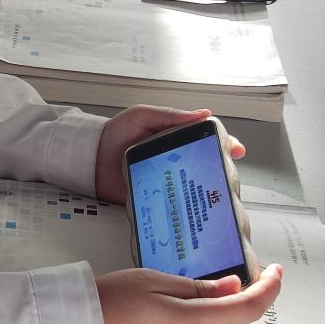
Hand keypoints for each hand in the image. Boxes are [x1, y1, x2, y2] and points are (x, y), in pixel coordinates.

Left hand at [94, 106, 245, 203]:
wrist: (89, 159)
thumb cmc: (114, 134)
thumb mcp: (141, 117)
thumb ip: (168, 115)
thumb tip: (203, 114)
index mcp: (175, 138)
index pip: (206, 140)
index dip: (224, 145)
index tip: (235, 150)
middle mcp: (175, 159)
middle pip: (206, 164)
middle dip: (222, 169)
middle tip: (229, 174)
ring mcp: (168, 179)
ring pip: (196, 185)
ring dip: (209, 189)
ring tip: (219, 192)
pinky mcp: (158, 197)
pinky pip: (177, 202)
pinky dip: (189, 206)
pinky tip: (199, 209)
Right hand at [97, 264, 282, 323]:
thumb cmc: (107, 304)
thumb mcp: (151, 280)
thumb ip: (196, 286)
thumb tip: (229, 286)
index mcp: (195, 323)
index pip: (250, 307)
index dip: (269, 288)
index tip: (275, 272)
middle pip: (236, 321)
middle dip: (248, 297)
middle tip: (249, 274)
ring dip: (225, 310)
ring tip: (216, 287)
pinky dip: (205, 322)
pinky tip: (190, 307)